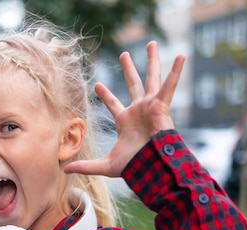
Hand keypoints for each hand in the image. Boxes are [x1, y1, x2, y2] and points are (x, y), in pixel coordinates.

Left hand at [65, 41, 184, 176]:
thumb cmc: (134, 167)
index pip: (114, 104)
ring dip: (151, 61)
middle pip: (133, 85)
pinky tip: (181, 56)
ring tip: (151, 44)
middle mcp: (139, 111)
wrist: (153, 166)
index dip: (106, 95)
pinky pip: (169, 85)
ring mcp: (150, 107)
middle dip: (129, 70)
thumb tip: (66, 170)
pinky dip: (176, 71)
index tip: (97, 85)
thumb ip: (86, 165)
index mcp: (126, 123)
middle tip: (123, 54)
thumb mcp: (106, 165)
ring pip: (151, 79)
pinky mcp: (161, 106)